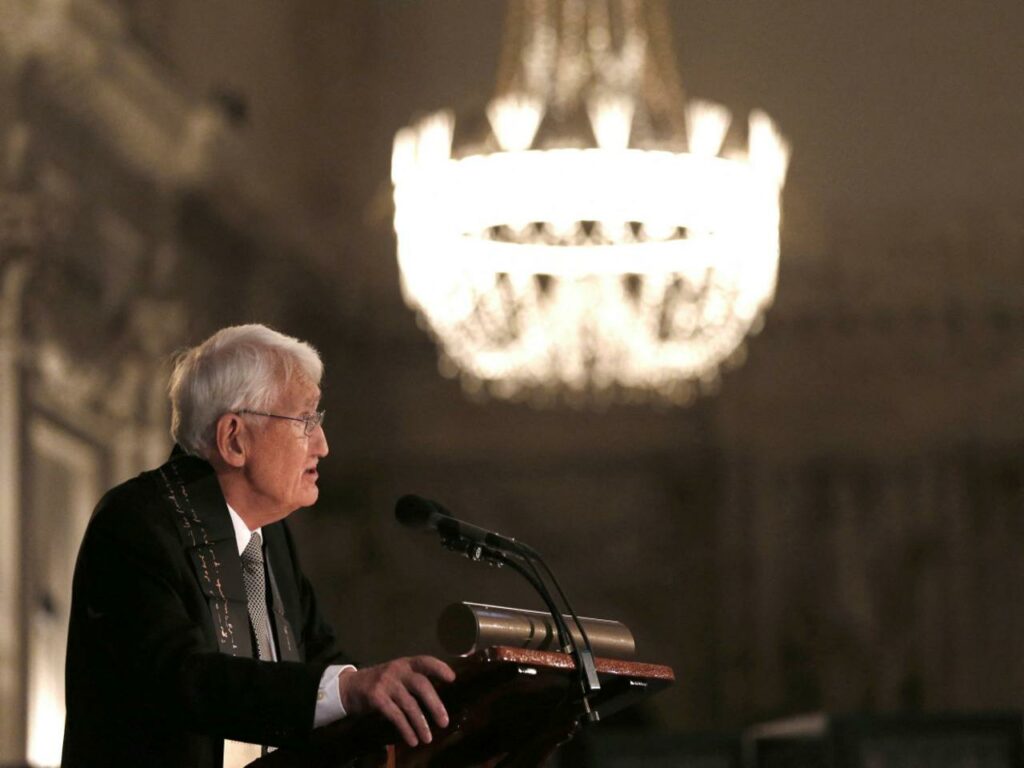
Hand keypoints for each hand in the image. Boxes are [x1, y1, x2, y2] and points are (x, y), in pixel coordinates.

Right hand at [338, 656, 455, 746]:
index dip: (439, 668)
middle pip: (420, 685)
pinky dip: (406, 729)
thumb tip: (439, 702)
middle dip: (434, 704)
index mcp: (406, 664)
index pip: (425, 661)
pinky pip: (395, 715)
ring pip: (409, 704)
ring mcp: (386, 683)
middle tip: (444, 722)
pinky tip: (413, 740)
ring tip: (428, 738)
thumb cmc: (382, 682)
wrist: (351, 687)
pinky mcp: (376, 698)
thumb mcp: (398, 675)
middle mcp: (397, 670)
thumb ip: (415, 681)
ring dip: (421, 723)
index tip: (452, 678)